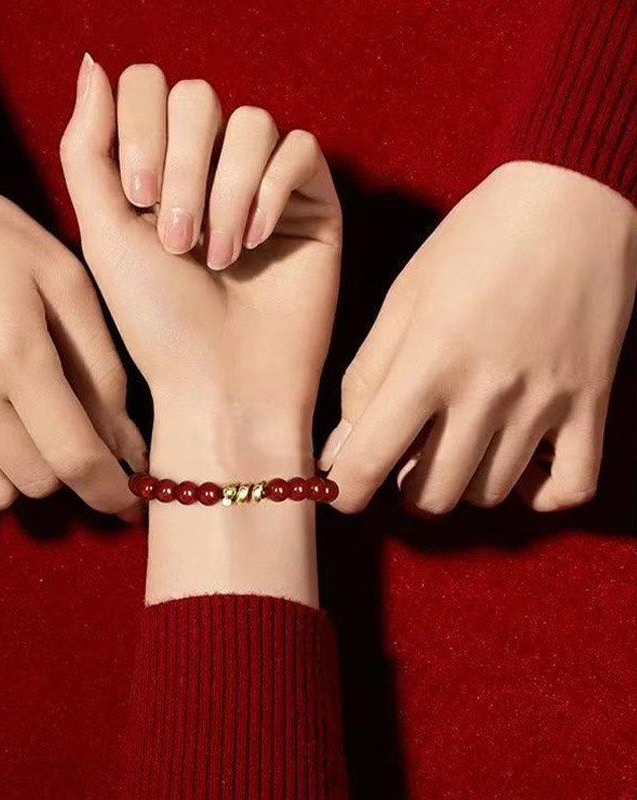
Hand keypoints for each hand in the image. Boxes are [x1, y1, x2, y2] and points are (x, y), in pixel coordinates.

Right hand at [0, 180, 145, 533]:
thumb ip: (101, 367)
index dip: (112, 491)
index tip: (129, 503)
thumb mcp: (66, 281)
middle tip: (72, 438)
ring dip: (20, 478)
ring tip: (23, 438)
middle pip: (38, 480)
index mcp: (19, 352)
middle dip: (70, 469)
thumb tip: (128, 444)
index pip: (77, 455)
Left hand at [60, 57, 340, 604]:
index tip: (138, 200)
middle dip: (183, 166)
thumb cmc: (158, 322)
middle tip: (178, 241)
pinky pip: (300, 150)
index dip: (141, 128)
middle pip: (199, 97)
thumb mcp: (103, 233)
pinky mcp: (314, 204)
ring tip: (218, 257)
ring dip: (225, 191)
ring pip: (252, 122)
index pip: (149, 87)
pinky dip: (272, 191)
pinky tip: (255, 244)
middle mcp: (210, 168)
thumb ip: (89, 148)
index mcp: (158, 170)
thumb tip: (93, 63)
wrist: (223, 388)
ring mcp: (264, 184)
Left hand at [322, 161, 636, 514]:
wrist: (569, 200)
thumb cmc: (471, 244)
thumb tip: (341, 449)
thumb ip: (367, 378)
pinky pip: (570, 488)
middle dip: (404, 485)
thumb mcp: (402, 300)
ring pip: (488, 494)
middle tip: (406, 452)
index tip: (343, 492)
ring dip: (460, 483)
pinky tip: (515, 465)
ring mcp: (544, 402)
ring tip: (456, 444)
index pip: (370, 461)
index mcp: (427, 361)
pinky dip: (536, 494)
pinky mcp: (592, 403)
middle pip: (431, 494)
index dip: (347, 492)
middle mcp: (485, 392)